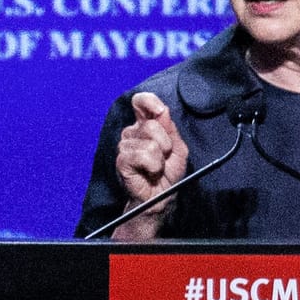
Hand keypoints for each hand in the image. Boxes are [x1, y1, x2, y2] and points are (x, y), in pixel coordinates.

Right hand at [113, 91, 188, 236]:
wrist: (161, 197)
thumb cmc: (168, 173)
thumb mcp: (178, 148)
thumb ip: (170, 128)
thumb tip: (162, 110)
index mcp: (145, 125)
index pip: (141, 102)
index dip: (149, 102)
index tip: (159, 111)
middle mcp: (132, 133)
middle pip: (151, 125)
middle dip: (166, 143)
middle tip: (164, 157)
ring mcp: (124, 147)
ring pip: (149, 143)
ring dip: (160, 158)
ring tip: (156, 168)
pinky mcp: (121, 161)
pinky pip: (141, 155)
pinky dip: (153, 166)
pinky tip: (150, 173)